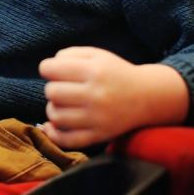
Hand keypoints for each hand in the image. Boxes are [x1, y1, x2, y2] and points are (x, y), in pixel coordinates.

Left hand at [38, 46, 187, 146]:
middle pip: (52, 92)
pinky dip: (54, 134)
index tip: (53, 70)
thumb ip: (70, 54)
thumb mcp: (97, 54)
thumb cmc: (116, 72)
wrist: (146, 96)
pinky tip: (52, 125)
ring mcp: (97, 118)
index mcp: (93, 70)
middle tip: (62, 87)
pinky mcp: (99, 136)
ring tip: (62, 103)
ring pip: (56, 116)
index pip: (51, 69)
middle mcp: (95, 95)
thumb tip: (47, 67)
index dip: (47, 68)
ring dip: (53, 108)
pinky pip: (67, 140)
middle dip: (52, 87)